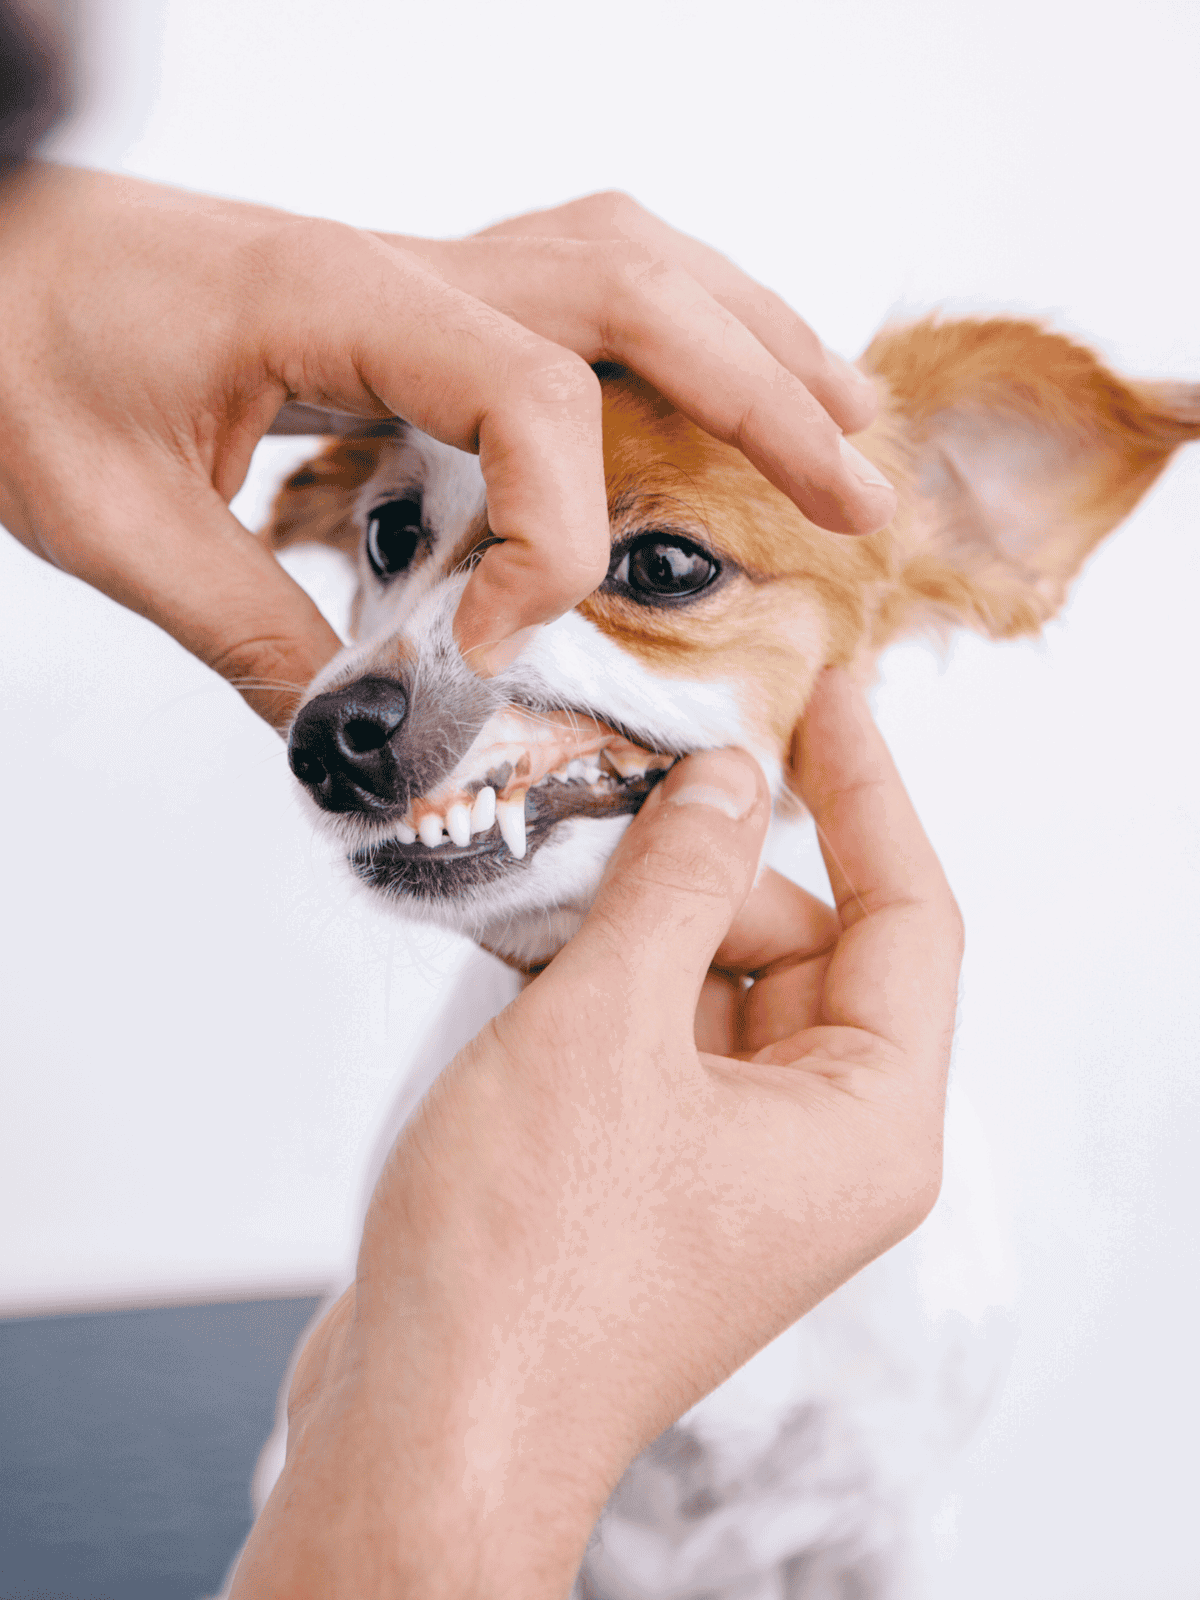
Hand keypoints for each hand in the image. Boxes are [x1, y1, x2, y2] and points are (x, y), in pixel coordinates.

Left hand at [0, 170, 894, 725]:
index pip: (529, 389)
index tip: (503, 641)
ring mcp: (412, 267)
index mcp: (336, 297)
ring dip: (748, 341)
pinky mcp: (406, 295)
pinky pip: (577, 286)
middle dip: (764, 396)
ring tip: (842, 427)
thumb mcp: (114, 518)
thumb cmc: (8, 346)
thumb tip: (371, 739)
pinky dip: (674, 334)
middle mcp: (400, 264)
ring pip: (626, 263)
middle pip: (634, 288)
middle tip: (853, 501)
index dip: (557, 526)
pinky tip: (712, 390)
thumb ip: (255, 630)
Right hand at [228, 671, 960, 1598]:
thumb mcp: (608, 1025)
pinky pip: (659, 1030)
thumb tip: (729, 781)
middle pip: (802, 941)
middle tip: (620, 790)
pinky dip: (608, 974)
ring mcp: (735, 1161)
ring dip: (644, 915)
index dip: (871, 790)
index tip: (829, 693)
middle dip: (712, 864)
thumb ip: (679, 882)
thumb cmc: (525, 1259)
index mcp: (867, 1125)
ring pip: (717, 980)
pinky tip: (532, 932)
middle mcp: (820, 1145)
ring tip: (556, 867)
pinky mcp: (655, 1169)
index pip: (909, 915)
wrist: (424, 1426)